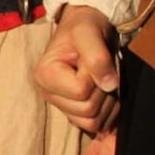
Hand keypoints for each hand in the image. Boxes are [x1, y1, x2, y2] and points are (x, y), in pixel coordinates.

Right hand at [34, 5, 120, 133]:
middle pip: (88, 110)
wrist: (88, 28)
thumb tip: (109, 85)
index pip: (80, 91)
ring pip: (92, 122)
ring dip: (108, 102)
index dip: (95, 76)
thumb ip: (97, 57)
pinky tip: (106, 93)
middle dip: (104, 91)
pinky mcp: (74, 112)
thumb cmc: (85, 27)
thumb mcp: (89, 32)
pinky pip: (96, 126)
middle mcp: (48, 94)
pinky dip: (108, 112)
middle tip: (103, 70)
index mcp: (45, 75)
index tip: (92, 58)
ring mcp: (61, 106)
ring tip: (104, 80)